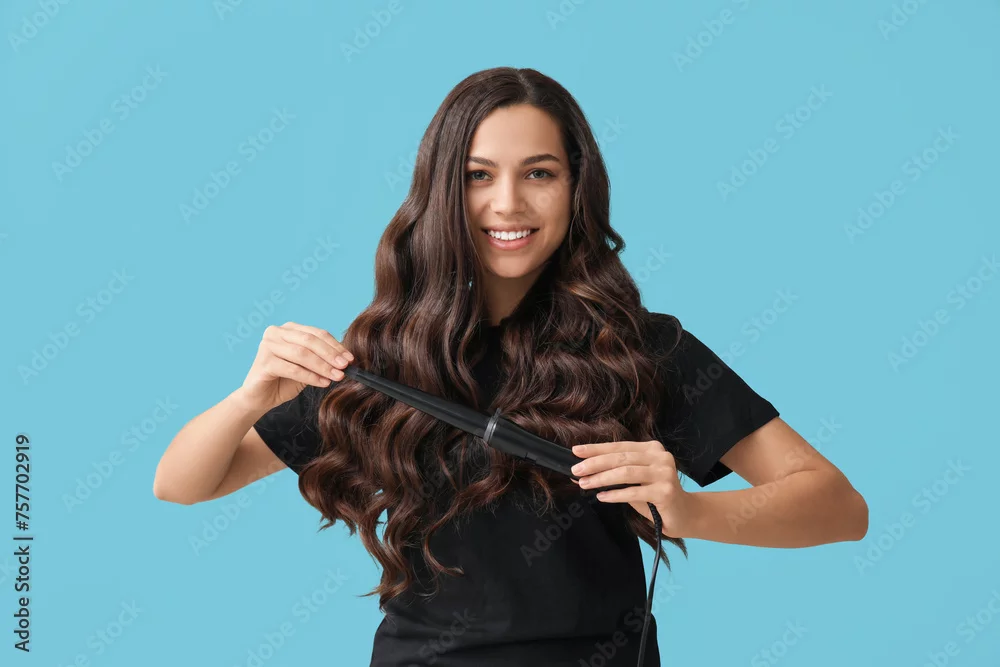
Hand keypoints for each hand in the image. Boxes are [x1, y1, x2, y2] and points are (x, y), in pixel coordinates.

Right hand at [239, 322, 353, 411]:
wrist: (260, 397)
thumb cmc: (284, 380)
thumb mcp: (307, 366)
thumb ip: (322, 359)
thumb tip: (347, 360)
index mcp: (289, 329)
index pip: (317, 333)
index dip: (335, 346)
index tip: (350, 359)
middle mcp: (276, 333)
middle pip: (310, 341)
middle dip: (331, 354)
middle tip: (345, 367)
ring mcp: (267, 346)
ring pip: (302, 354)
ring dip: (323, 366)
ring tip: (337, 376)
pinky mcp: (264, 362)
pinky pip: (292, 368)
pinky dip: (310, 376)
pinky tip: (323, 383)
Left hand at [570, 440, 694, 537]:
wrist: (685, 515)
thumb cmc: (656, 497)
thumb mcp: (634, 482)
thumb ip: (613, 475)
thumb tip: (583, 473)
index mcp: (652, 449)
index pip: (620, 446)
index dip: (597, 448)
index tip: (576, 451)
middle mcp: (660, 457)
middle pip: (621, 458)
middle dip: (595, 463)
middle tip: (576, 469)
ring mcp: (664, 473)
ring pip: (626, 473)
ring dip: (602, 478)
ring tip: (585, 484)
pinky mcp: (665, 491)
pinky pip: (634, 492)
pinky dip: (615, 494)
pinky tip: (602, 496)